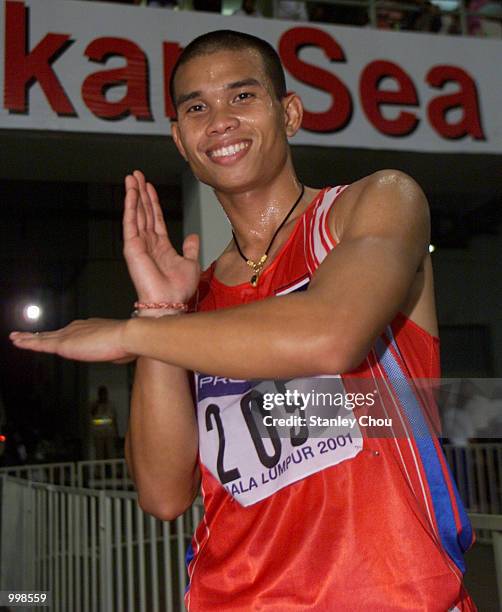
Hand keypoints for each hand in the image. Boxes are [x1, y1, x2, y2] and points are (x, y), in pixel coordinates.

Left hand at [9, 319, 132, 362]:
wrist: (128, 336)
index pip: (71, 333)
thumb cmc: (128, 343)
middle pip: (54, 333)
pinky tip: (18, 342)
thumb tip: (116, 356)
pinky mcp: (63, 344)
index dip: (61, 336)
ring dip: (28, 338)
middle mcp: (77, 327)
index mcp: (91, 327)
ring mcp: (69, 334)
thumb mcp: (119, 350)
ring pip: (44, 337)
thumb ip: (113, 352)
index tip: (55, 338)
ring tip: (16, 338)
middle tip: (26, 335)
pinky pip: (40, 344)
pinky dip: (28, 343)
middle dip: (40, 335)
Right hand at [124, 171, 199, 302]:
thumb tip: (193, 235)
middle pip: (143, 212)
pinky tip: (130, 192)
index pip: (155, 218)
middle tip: (136, 174)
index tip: (149, 186)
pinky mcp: (132, 246)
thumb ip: (191, 248)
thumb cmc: (179, 289)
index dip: (152, 201)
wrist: (170, 301)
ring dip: (133, 194)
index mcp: (161, 246)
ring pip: (136, 213)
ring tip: (131, 177)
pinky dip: (130, 205)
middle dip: (140, 192)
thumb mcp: (191, 263)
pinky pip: (130, 221)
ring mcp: (139, 244)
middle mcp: (148, 243)